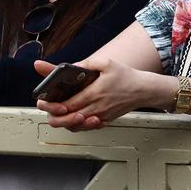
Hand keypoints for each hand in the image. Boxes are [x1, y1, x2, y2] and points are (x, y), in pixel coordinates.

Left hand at [35, 56, 160, 131]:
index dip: (55, 106)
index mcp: (94, 94)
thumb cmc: (126, 76)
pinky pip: (88, 127)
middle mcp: (97, 108)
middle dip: (55, 114)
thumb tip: (69, 65)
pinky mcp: (106, 120)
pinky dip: (78, 124)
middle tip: (47, 106)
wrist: (145, 90)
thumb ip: (85, 64)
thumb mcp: (105, 63)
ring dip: (65, 121)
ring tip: (58, 111)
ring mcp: (102, 116)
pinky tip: (73, 115)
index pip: (69, 105)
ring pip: (78, 125)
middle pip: (70, 118)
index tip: (45, 101)